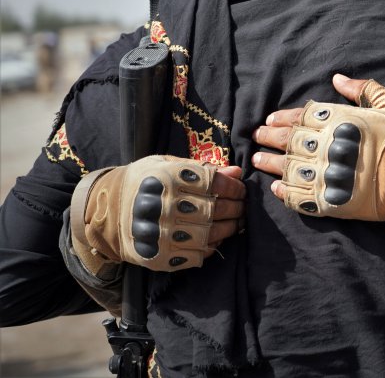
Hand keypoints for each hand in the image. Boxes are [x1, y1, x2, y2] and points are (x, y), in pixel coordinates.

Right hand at [72, 157, 244, 272]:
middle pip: (216, 209)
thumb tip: (237, 171)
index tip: (241, 190)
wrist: (105, 213)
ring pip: (211, 233)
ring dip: (229, 228)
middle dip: (237, 208)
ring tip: (234, 223)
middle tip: (242, 208)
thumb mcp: (167, 165)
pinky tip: (214, 239)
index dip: (235, 188)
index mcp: (168, 178)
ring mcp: (161, 233)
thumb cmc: (143, 182)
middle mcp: (164, 206)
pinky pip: (197, 254)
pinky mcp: (159, 255)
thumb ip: (203, 168)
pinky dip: (211, 247)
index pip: (215, 183)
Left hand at [252, 74, 384, 224]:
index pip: (299, 117)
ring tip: (257, 161)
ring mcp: (326, 174)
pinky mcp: (330, 201)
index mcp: (339, 121)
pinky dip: (284, 193)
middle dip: (267, 138)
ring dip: (268, 164)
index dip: (281, 118)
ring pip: (286, 168)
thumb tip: (336, 79)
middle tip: (256, 138)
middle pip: (287, 140)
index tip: (270, 120)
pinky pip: (298, 198)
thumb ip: (361, 89)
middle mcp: (327, 145)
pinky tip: (278, 188)